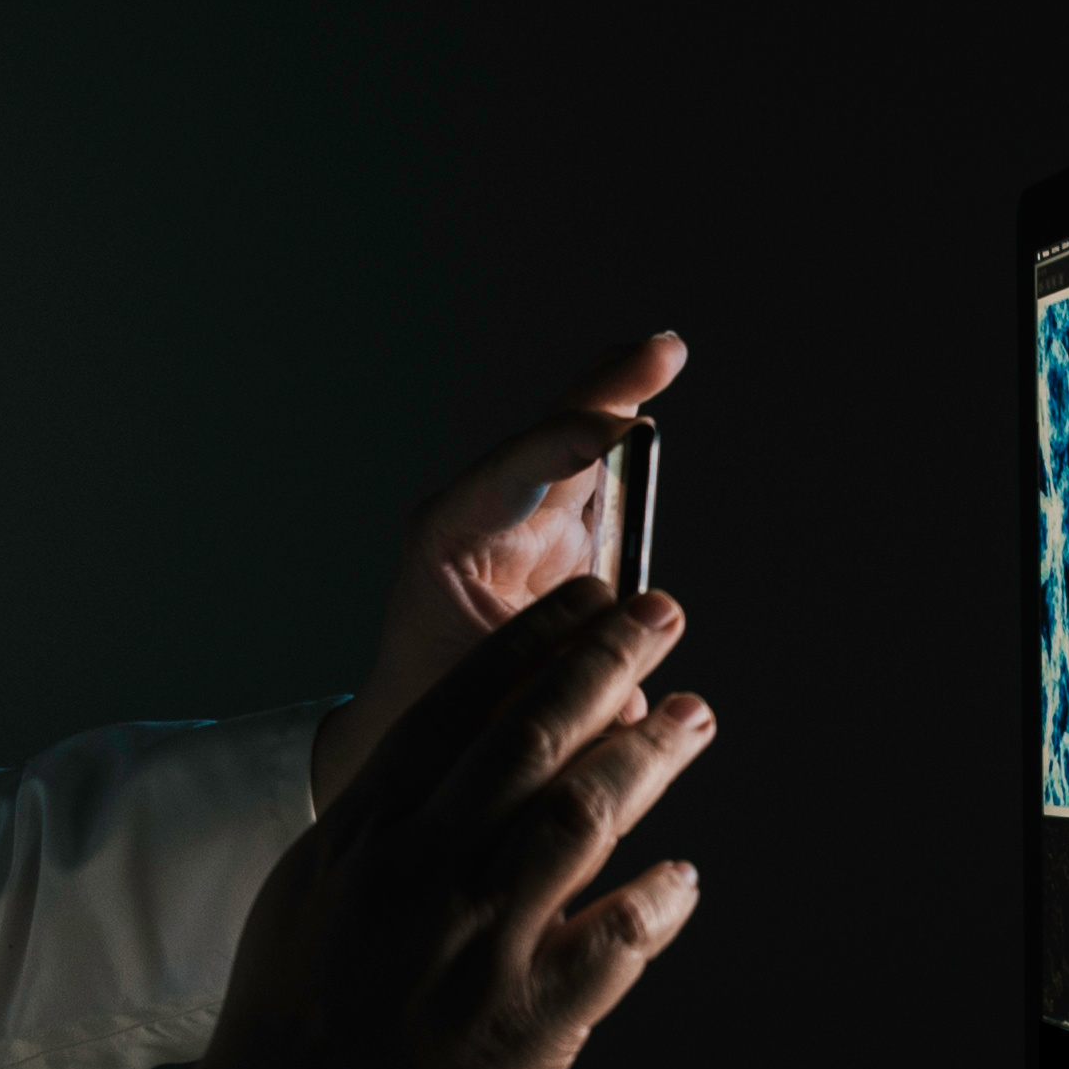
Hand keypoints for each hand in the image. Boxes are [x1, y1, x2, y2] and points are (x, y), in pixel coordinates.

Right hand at [185, 574, 714, 1068]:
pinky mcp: (525, 1021)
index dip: (534, 643)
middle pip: (530, 738)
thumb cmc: (294, 1013)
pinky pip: (614, 943)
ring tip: (693, 717)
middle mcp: (424, 871)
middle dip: (604, 663)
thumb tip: (456, 761)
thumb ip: (387, 822)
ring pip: (581, 818)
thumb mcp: (313, 887)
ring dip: (647, 756)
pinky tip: (684, 875)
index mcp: (369, 832)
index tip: (588, 599)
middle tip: (663, 616)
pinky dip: (656, 901)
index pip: (461, 707)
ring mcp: (478, 943)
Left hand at [312, 332, 683, 813]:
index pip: (517, 473)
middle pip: (550, 441)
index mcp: (450, 537)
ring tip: (660, 352)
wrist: (406, 720)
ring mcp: (517, 519)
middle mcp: (482, 512)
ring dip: (616, 404)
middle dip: (603, 393)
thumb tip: (631, 701)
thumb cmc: (438, 710)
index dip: (573, 444)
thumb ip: (557, 691)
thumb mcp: (488, 700)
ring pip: (574, 449)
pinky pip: (593, 479)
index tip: (626, 425)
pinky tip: (646, 398)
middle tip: (661, 349)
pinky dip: (622, 445)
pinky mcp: (551, 537)